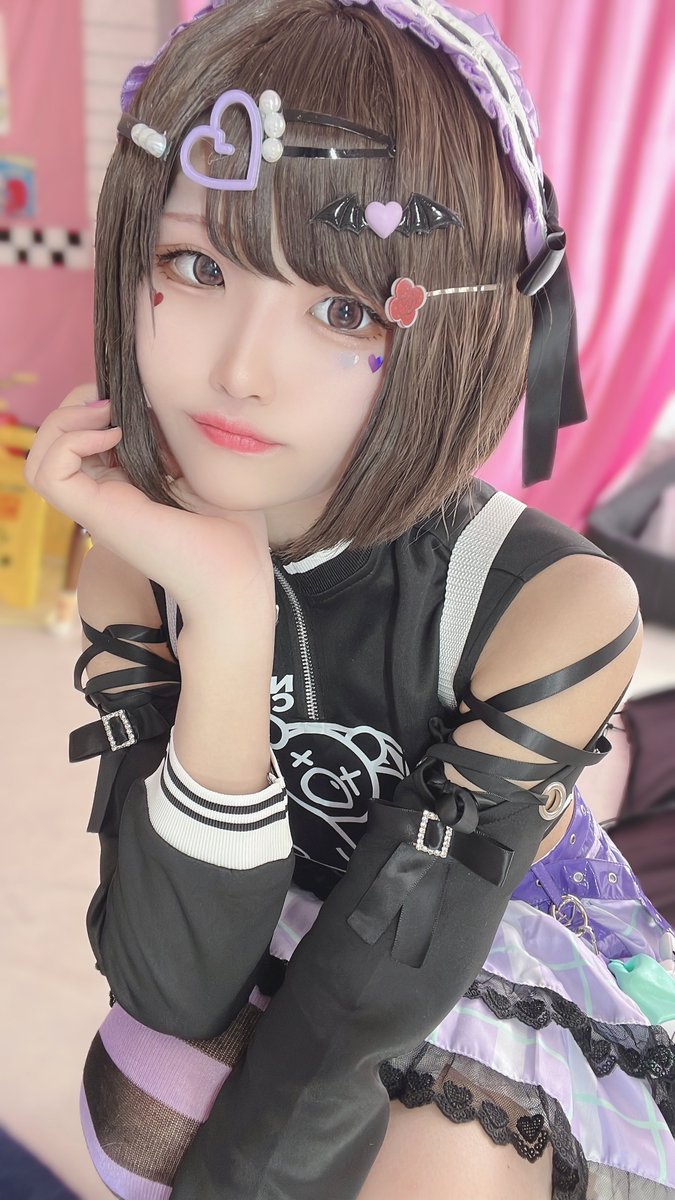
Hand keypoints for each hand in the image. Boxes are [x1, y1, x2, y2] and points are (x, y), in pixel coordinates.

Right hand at [24, 388, 275, 626]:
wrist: (237, 574)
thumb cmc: (232, 529)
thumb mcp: (199, 466)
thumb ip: (170, 437)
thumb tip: (148, 400)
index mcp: (128, 488)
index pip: (84, 442)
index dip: (93, 407)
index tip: (131, 395)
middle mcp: (106, 498)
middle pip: (53, 447)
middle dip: (71, 407)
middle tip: (110, 398)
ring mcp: (98, 507)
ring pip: (40, 460)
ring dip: (62, 423)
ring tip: (105, 413)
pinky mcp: (97, 514)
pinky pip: (49, 474)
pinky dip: (69, 442)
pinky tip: (112, 434)